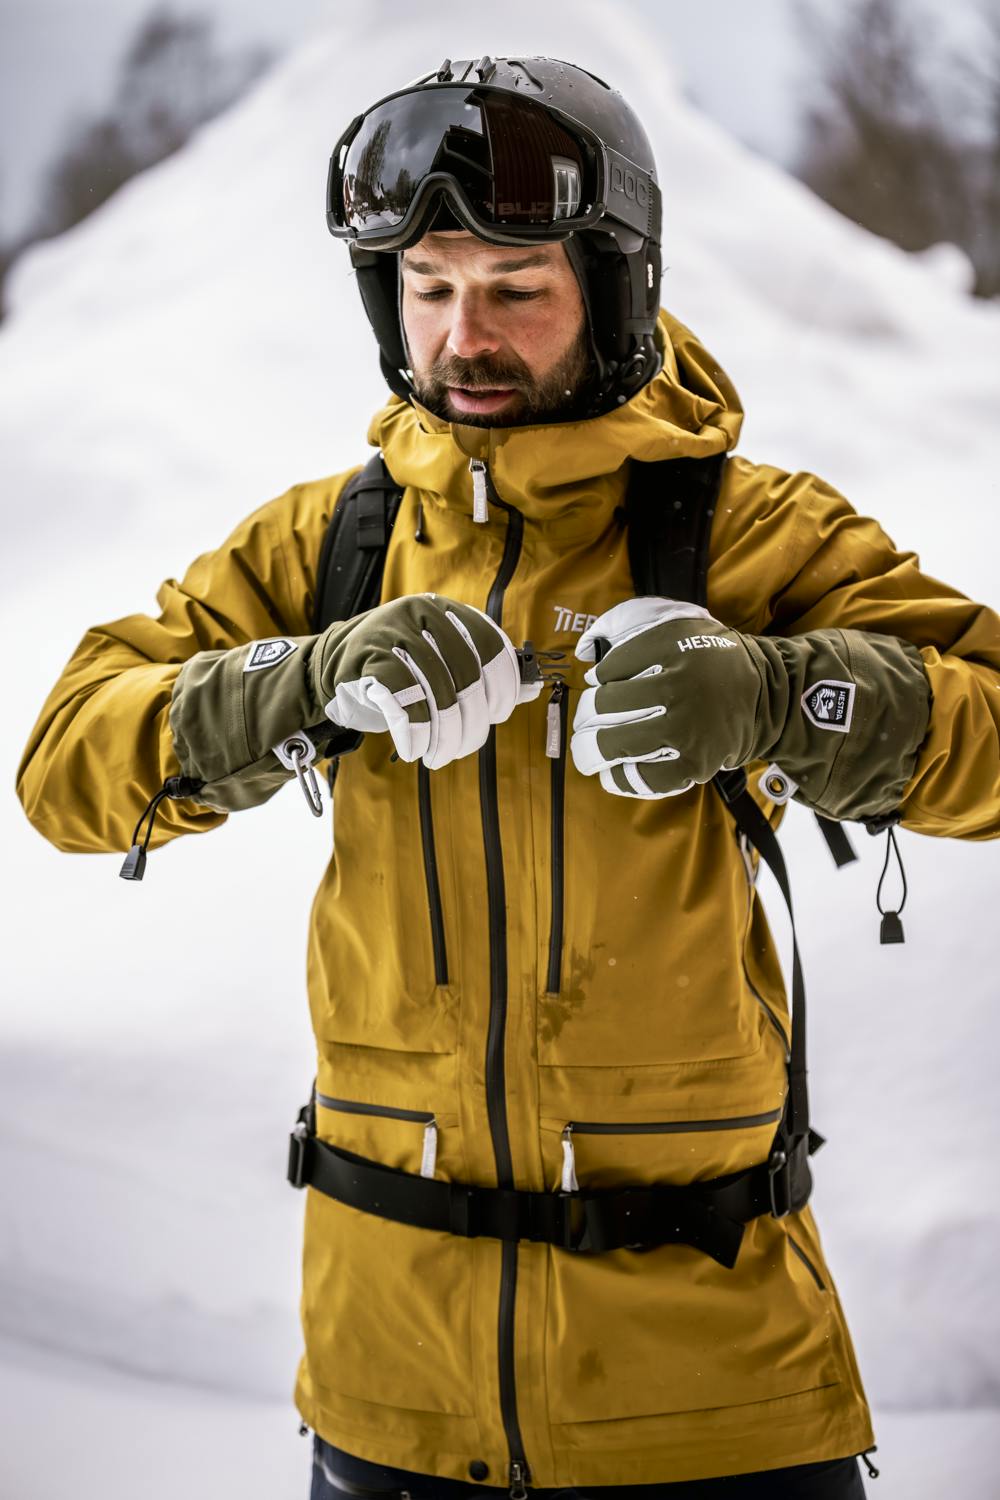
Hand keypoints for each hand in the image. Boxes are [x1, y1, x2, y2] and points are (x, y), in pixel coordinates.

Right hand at [319, 594, 536, 767]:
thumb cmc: (397, 667)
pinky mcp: (369, 660)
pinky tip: (414, 749)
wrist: (334, 664)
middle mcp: (423, 615)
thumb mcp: (440, 659)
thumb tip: (530, 690)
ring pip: (436, 696)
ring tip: (439, 756)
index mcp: (447, 611)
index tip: (497, 715)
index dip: (501, 686)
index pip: (490, 646)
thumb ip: (482, 671)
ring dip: (443, 737)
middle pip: (465, 678)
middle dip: (470, 724)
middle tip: (464, 748)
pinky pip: (403, 704)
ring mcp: (394, 634)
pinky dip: (413, 734)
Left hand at [570, 598, 775, 798]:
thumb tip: (585, 648)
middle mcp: (678, 687)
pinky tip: (613, 771)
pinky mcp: (695, 762)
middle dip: (588, 714)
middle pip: (605, 707)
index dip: (600, 677)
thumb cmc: (707, 658)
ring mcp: (686, 728)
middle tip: (587, 718)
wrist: (763, 693)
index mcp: (671, 647)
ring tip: (589, 748)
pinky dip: (620, 777)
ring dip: (593, 748)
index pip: (609, 668)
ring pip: (616, 744)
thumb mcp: (675, 622)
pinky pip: (643, 777)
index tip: (603, 681)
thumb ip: (626, 622)